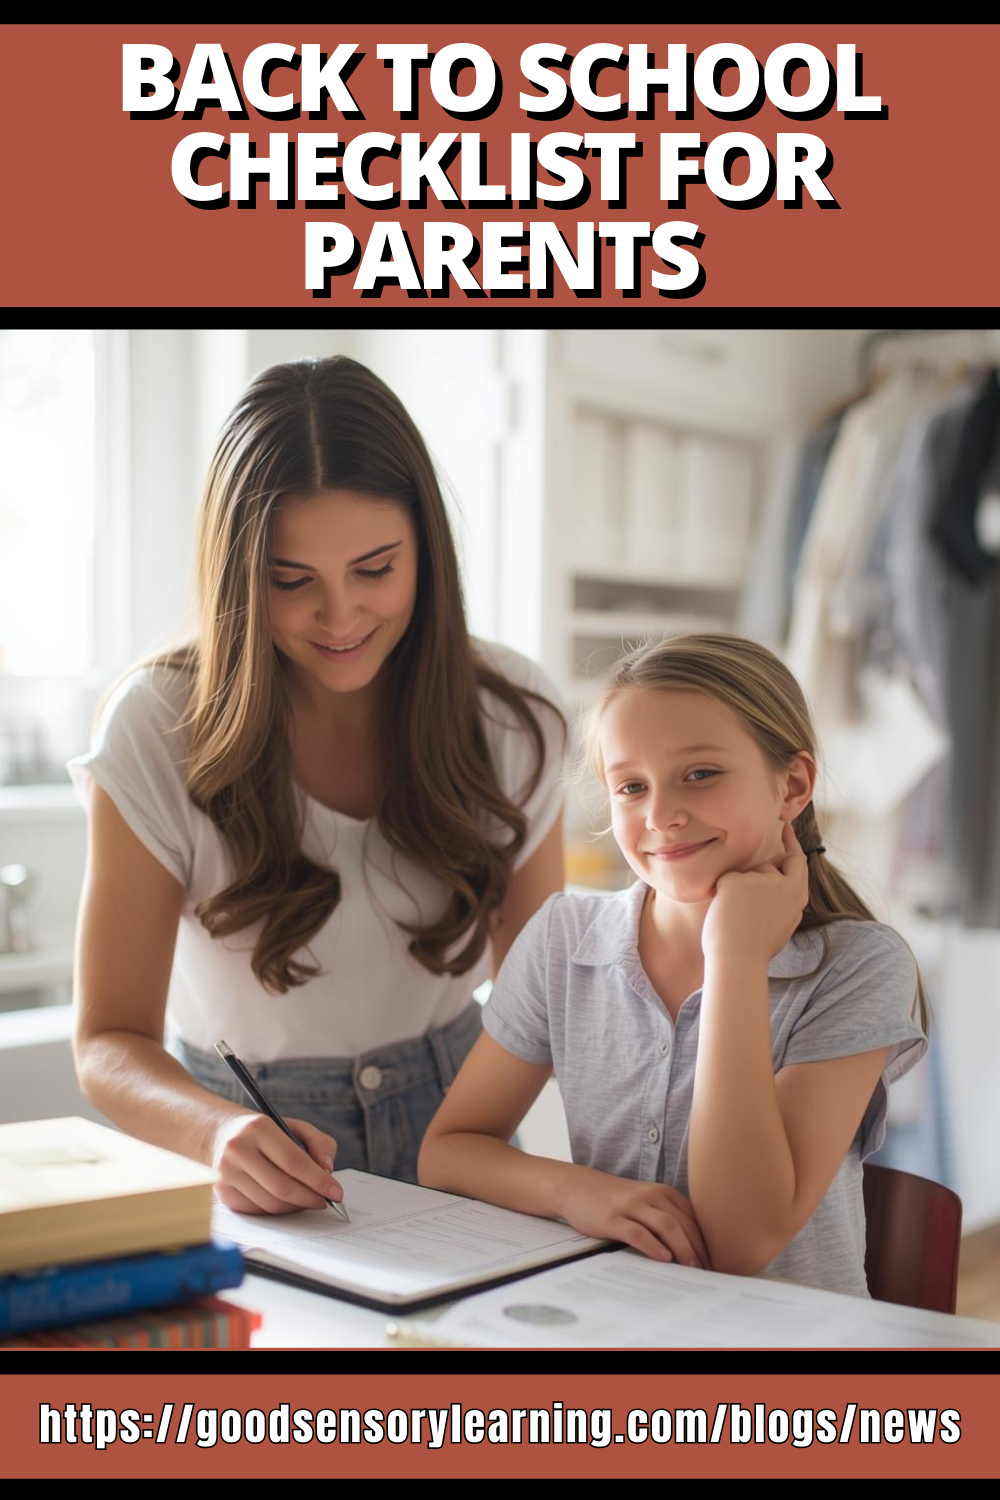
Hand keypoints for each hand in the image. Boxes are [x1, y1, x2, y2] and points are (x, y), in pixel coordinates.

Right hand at [210, 1112, 343, 1214]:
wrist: (219, 1134)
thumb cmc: (264, 1132)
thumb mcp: (293, 1126)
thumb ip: (319, 1142)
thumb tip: (328, 1168)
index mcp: (259, 1128)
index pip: (294, 1161)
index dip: (318, 1181)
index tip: (336, 1192)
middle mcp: (238, 1150)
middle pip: (282, 1187)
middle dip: (310, 1199)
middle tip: (326, 1202)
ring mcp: (226, 1173)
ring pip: (270, 1204)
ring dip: (295, 1207)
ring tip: (308, 1200)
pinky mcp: (222, 1193)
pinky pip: (257, 1211)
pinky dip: (277, 1210)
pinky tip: (286, 1202)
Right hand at [555, 1165, 710, 1267]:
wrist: (576, 1186)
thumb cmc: (613, 1198)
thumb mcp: (643, 1200)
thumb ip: (664, 1215)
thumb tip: (690, 1248)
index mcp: (661, 1192)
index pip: (692, 1218)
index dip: (706, 1241)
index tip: (714, 1262)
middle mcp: (650, 1195)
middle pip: (683, 1223)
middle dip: (699, 1249)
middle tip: (708, 1272)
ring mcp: (631, 1206)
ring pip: (666, 1226)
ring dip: (683, 1249)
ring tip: (692, 1269)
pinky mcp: (612, 1218)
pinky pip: (638, 1232)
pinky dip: (653, 1246)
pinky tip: (663, 1258)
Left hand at [701, 820, 808, 966]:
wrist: (737, 962)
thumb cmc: (756, 949)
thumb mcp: (783, 924)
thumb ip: (785, 901)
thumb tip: (784, 884)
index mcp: (797, 896)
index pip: (797, 861)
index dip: (791, 843)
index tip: (785, 828)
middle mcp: (782, 884)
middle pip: (770, 863)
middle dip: (759, 871)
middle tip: (749, 875)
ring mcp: (759, 881)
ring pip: (745, 873)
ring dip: (738, 889)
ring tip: (737, 918)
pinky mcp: (736, 881)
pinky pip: (726, 880)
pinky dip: (722, 894)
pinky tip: (724, 913)